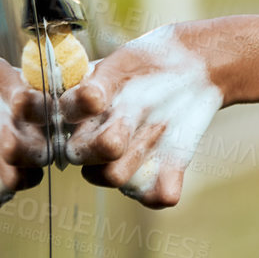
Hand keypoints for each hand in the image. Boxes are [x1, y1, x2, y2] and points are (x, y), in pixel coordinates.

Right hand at [61, 26, 222, 208]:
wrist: (194, 69)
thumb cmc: (154, 62)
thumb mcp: (125, 61)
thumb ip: (103, 81)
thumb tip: (91, 100)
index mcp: (78, 113)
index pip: (65, 121)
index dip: (79, 112)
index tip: (98, 99)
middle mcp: (92, 143)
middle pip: (83, 160)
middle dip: (112, 137)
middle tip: (139, 107)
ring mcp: (122, 163)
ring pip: (115, 176)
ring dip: (141, 148)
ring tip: (160, 122)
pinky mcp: (154, 178)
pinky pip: (153, 196)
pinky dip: (166, 180)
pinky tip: (175, 152)